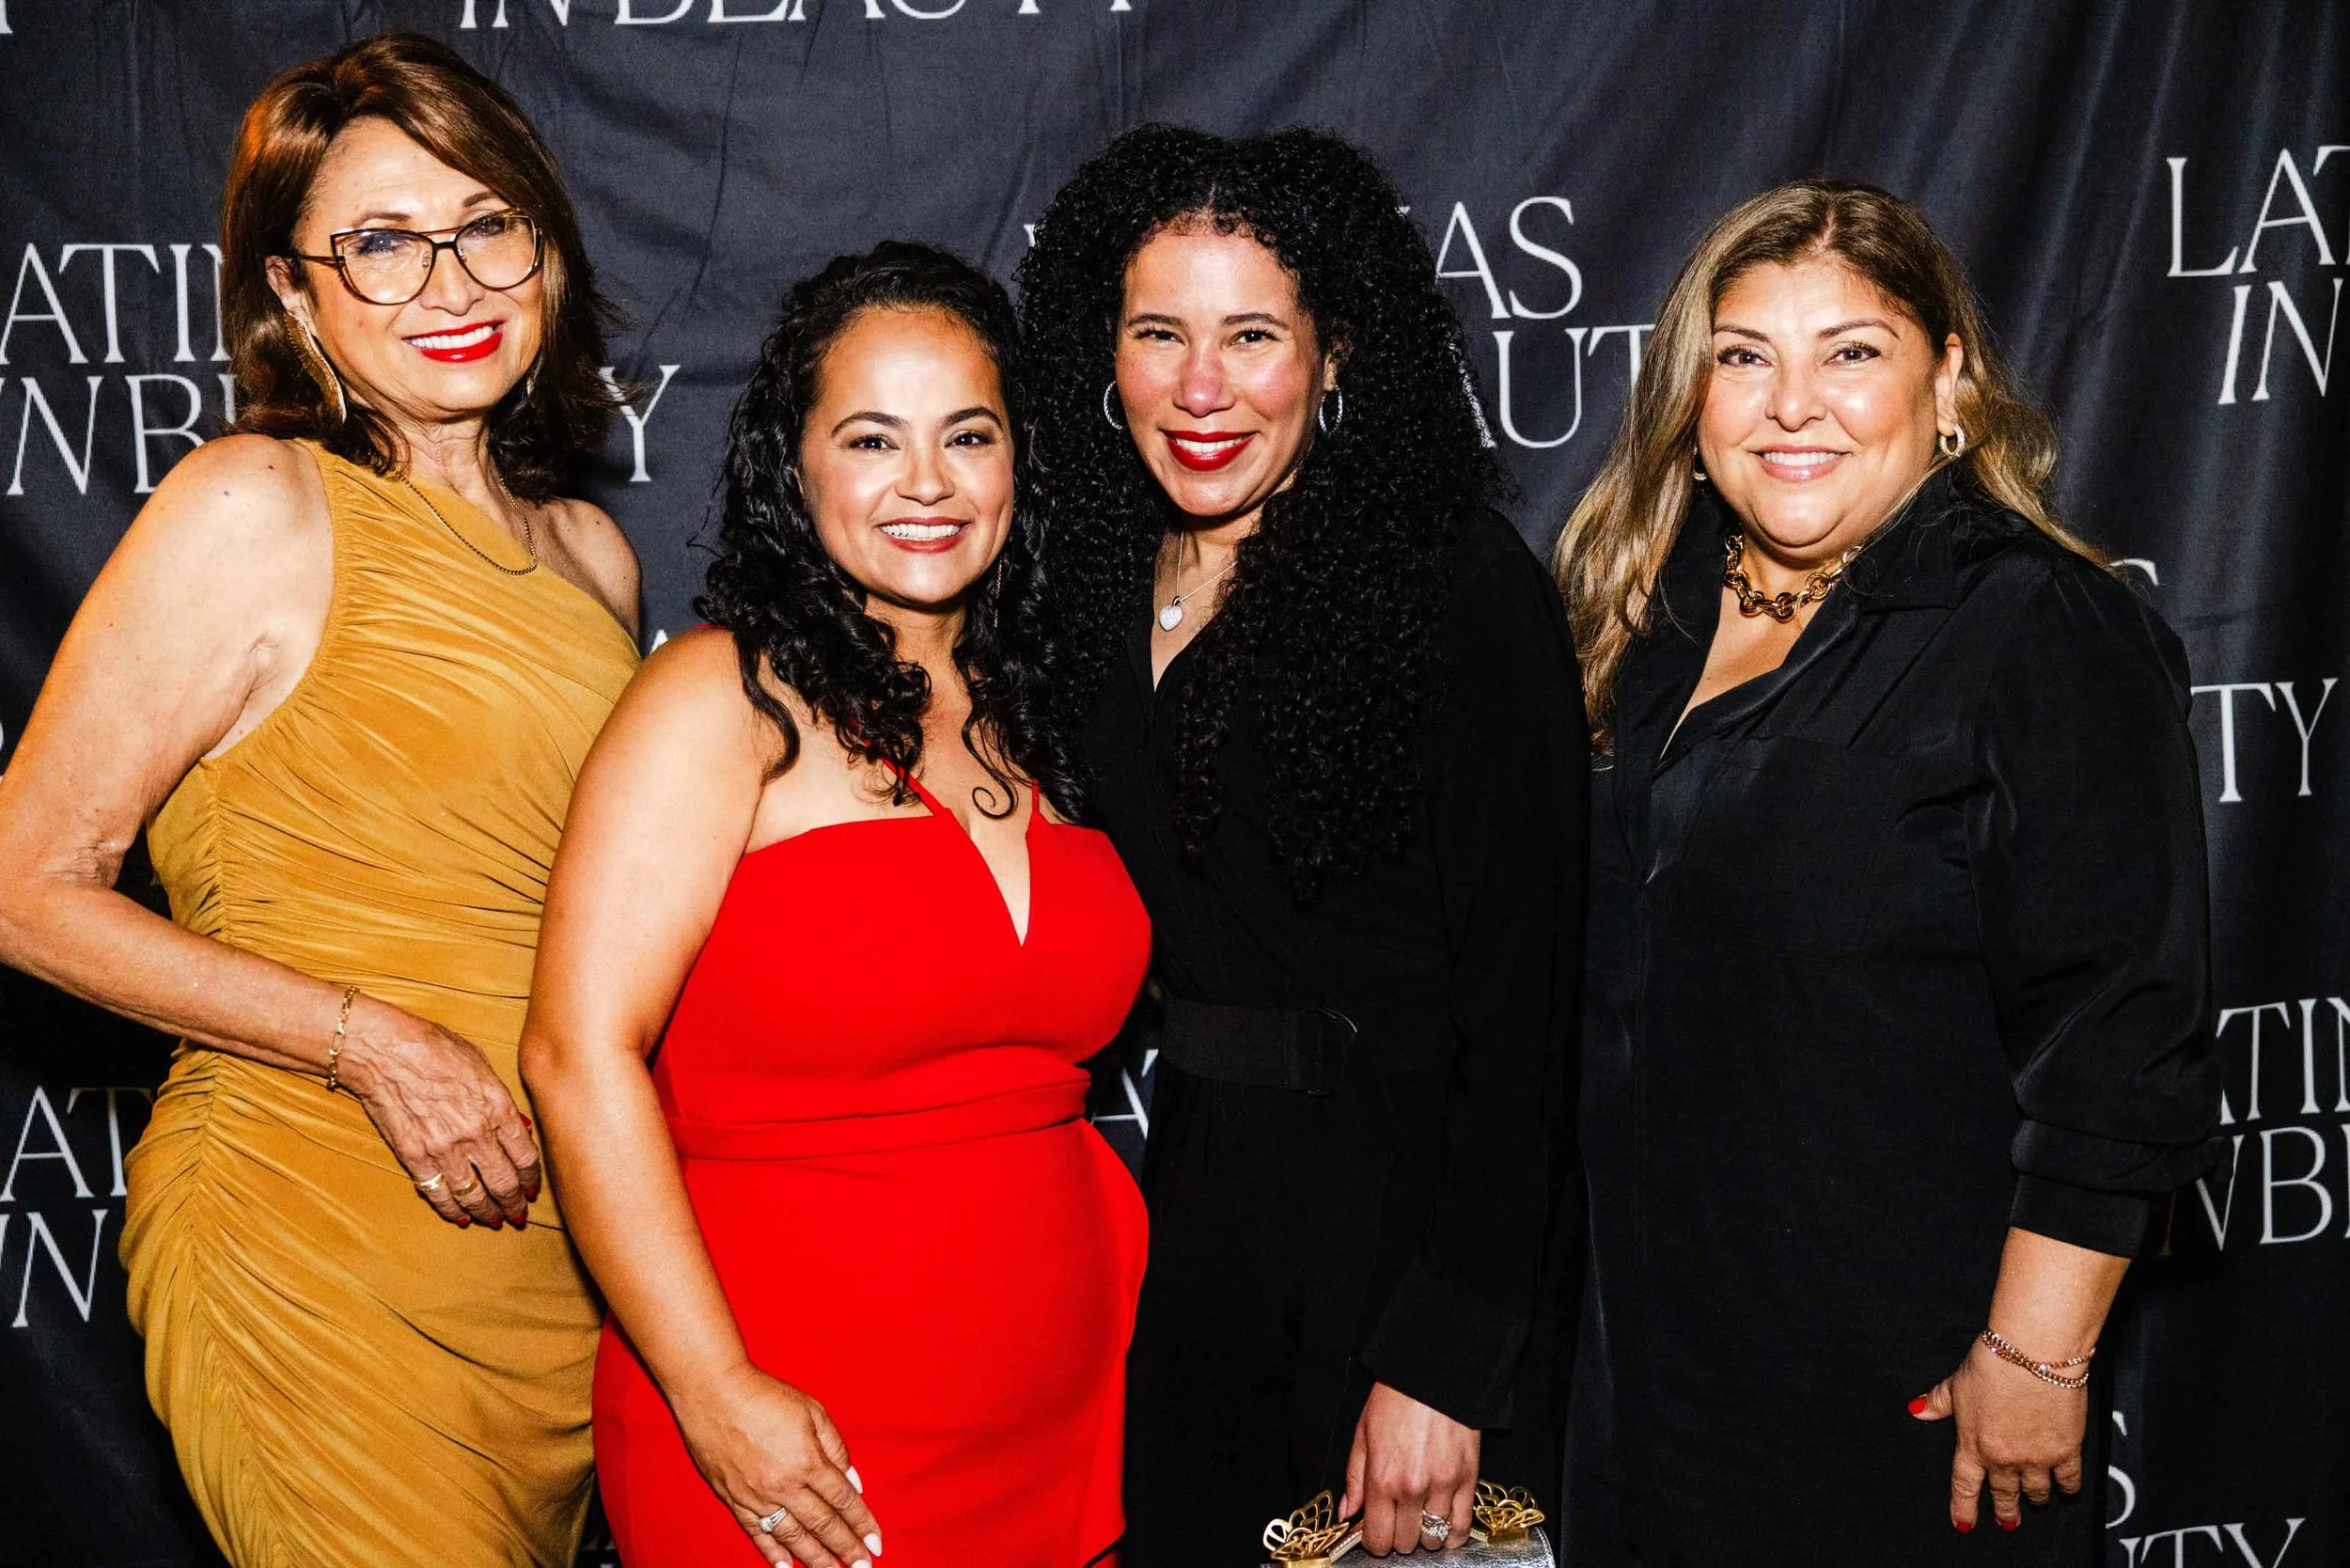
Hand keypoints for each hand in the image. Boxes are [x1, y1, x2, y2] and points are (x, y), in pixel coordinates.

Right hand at [336, 994, 540, 1228]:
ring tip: (495, 1221)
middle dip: (515, 1203)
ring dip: (487, 1212)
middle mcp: (475, 1133)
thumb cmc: (433, 1047)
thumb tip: (517, 1128)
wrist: (384, 1051)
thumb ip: (500, 1099)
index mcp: (497, 1107)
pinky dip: (452, 1210)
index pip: (525, 1156)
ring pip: (474, 1195)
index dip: (532, 1178)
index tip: (533, 1189)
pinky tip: (461, 1217)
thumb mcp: (481, 1064)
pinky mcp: (415, 1158)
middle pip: (504, 1182)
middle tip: (519, 1215)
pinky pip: (438, 1194)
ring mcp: (444, 1149)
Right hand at [671, 1362, 883, 1567]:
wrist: (713, 1393)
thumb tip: (852, 1481)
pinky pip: (757, 1534)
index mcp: (808, 1461)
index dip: (862, 1524)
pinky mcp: (734, 1500)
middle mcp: (785, 1485)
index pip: (844, 1500)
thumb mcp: (812, 1411)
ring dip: (816, 1559)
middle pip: (823, 1524)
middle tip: (863, 1567)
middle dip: (846, 1548)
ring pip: (793, 1536)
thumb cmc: (764, 1396)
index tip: (876, 1544)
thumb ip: (836, 1447)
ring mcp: (757, 1496)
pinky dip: (772, 1554)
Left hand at [1341, 1381, 1479, 1555]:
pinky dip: (1453, 1535)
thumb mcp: (1363, 1434)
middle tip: (1397, 1520)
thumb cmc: (1396, 1398)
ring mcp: (1443, 1486)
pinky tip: (1445, 1531)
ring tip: (1420, 1519)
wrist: (1433, 1373)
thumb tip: (1348, 1513)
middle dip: (1398, 1537)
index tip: (1374, 1532)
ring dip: (1425, 1535)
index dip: (1373, 1541)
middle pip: (1405, 1542)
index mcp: (1382, 1479)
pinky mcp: (1468, 1479)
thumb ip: (1354, 1479)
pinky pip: (1463, 1525)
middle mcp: (1412, 1488)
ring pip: (1433, 1538)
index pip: (1377, 1539)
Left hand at [1911, 1336, 2088, 1533]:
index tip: (1964, 1525)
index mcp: (1973, 1444)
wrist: (2033, 1355)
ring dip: (2035, 1499)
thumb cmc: (1991, 1364)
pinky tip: (2067, 1490)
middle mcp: (2003, 1458)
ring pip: (2036, 1492)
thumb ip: (1938, 1401)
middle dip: (2006, 1510)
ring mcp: (2035, 1458)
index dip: (1963, 1508)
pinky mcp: (2066, 1451)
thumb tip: (1916, 1410)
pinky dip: (2068, 1488)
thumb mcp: (1957, 1383)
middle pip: (2004, 1494)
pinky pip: (2068, 1480)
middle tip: (2008, 1522)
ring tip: (2036, 1502)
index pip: (1964, 1485)